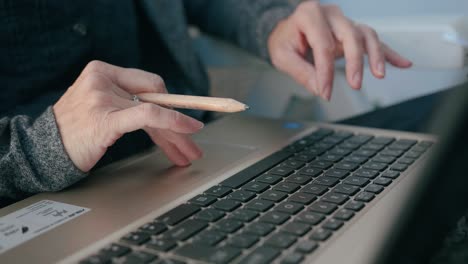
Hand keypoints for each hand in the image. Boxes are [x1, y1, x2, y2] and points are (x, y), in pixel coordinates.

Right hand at [53, 61, 203, 171]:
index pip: (149, 84)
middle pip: (155, 99)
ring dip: (176, 134)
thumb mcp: (102, 106)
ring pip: (155, 110)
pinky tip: (184, 133)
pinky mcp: (104, 118)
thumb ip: (130, 103)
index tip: (185, 121)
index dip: (171, 103)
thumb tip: (169, 114)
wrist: (45, 149)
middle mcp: (103, 79)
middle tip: (193, 141)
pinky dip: (170, 123)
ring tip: (189, 151)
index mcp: (103, 70)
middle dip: (178, 123)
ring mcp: (102, 97)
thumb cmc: (76, 130)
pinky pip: (147, 116)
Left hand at [268, 1, 412, 100]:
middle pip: (350, 35)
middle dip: (354, 61)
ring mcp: (344, 21)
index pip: (322, 45)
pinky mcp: (353, 32)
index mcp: (309, 15)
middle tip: (355, 84)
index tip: (325, 92)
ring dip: (376, 55)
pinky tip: (403, 63)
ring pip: (366, 34)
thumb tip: (320, 88)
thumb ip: (301, 73)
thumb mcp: (283, 57)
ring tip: (380, 74)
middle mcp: (330, 14)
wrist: (288, 32)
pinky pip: (374, 41)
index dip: (325, 71)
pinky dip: (389, 53)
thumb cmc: (285, 41)